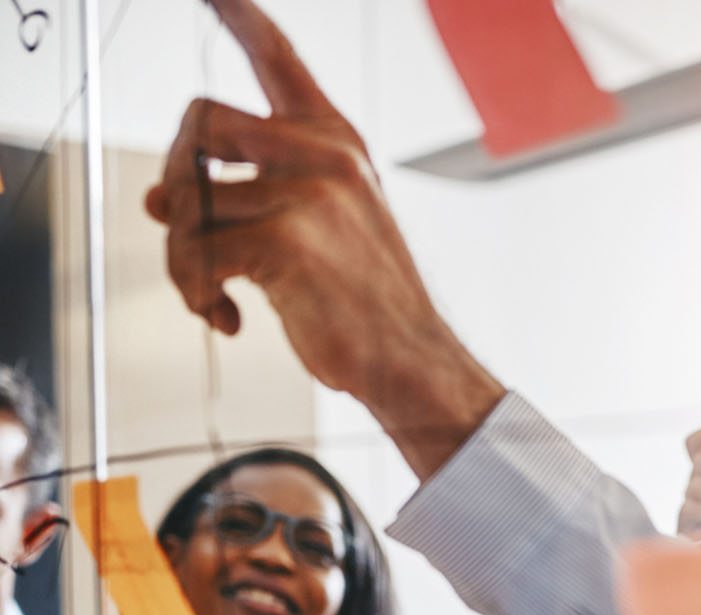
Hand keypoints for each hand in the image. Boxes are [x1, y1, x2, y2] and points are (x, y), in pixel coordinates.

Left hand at [144, 0, 503, 475]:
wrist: (413, 362)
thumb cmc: (368, 305)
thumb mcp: (318, 232)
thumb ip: (249, 199)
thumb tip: (157, 200)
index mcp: (337, 145)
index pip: (279, 60)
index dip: (240, 15)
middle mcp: (325, 155)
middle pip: (199, 123)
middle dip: (175, 183)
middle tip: (186, 234)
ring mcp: (308, 192)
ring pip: (188, 200)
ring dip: (184, 259)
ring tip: (213, 293)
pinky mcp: (287, 237)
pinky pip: (197, 252)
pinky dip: (199, 294)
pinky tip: (230, 318)